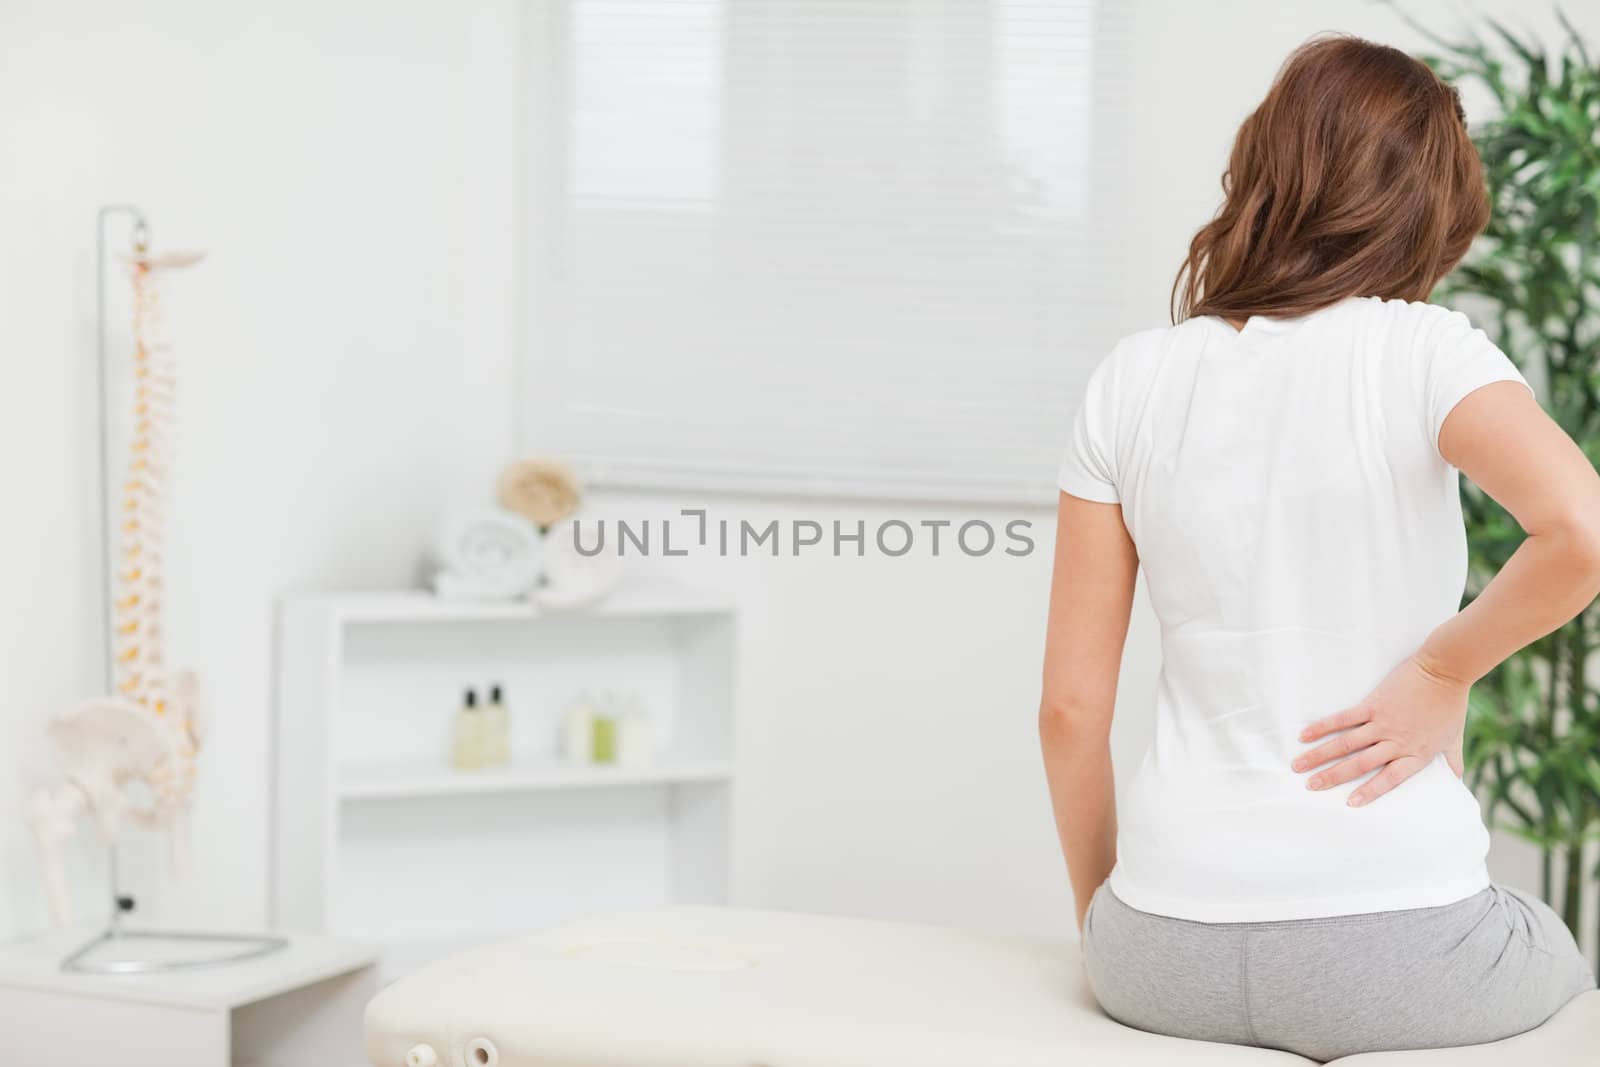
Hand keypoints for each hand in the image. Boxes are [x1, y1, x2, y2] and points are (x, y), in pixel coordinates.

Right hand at [1292, 653, 1468, 805]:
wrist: (1445, 670)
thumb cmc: (1451, 705)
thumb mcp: (1454, 738)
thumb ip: (1453, 761)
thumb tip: (1457, 780)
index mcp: (1415, 754)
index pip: (1389, 779)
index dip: (1369, 791)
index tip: (1348, 803)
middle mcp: (1396, 742)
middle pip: (1358, 764)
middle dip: (1332, 777)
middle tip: (1309, 787)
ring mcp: (1382, 723)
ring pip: (1345, 744)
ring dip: (1320, 756)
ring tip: (1298, 766)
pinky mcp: (1373, 704)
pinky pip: (1344, 719)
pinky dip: (1323, 727)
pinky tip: (1305, 735)